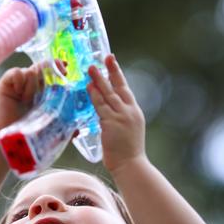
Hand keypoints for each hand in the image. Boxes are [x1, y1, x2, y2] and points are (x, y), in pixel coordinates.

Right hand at [0, 60, 66, 134]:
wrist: (10, 141)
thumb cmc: (29, 134)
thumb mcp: (51, 126)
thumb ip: (63, 125)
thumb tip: (78, 131)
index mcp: (42, 90)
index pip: (52, 70)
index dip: (58, 66)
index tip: (66, 71)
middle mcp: (31, 83)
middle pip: (42, 66)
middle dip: (50, 70)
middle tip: (57, 77)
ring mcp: (18, 82)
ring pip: (31, 71)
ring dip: (33, 85)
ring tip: (28, 100)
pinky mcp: (6, 83)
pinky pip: (17, 73)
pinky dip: (20, 82)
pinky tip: (19, 95)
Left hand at [87, 54, 145, 173]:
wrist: (131, 166)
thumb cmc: (127, 153)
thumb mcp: (127, 131)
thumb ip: (118, 119)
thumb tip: (105, 114)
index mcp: (134, 112)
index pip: (125, 90)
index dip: (118, 75)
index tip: (113, 63)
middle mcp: (129, 111)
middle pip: (119, 87)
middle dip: (112, 70)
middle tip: (106, 56)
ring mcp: (121, 117)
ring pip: (109, 94)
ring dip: (99, 80)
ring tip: (91, 68)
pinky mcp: (111, 124)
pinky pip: (101, 106)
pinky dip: (95, 96)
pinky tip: (89, 87)